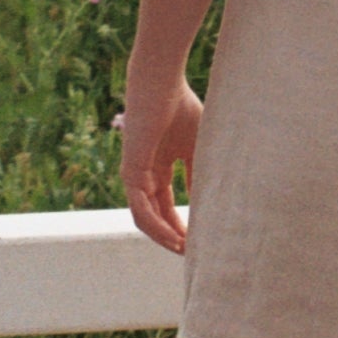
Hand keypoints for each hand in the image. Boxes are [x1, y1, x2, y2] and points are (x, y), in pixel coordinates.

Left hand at [120, 68, 202, 253]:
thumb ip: (198, 174)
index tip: (198, 239)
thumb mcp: (197, 147)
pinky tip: (173, 237)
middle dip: (173, 236)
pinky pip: (141, 209)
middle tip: (192, 253)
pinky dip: (157, 226)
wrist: (161, 84)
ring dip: (163, 237)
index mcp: (157, 166)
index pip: (165, 204)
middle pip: (155, 215)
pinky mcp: (130, 172)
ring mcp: (134, 175)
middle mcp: (142, 174)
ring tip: (184, 251)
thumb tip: (206, 203)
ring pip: (145, 218)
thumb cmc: (180, 106)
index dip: (180, 223)